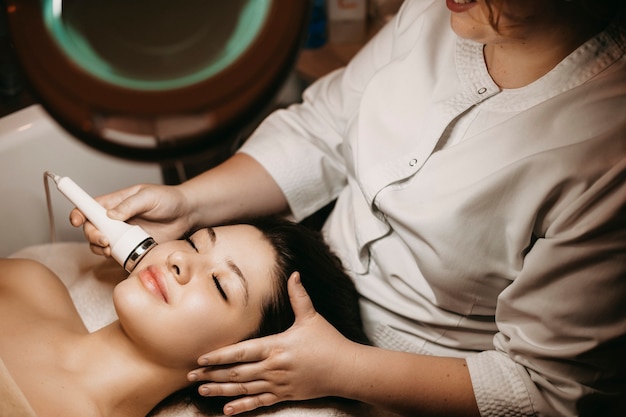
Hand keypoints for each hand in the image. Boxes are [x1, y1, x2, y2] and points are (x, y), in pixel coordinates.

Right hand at [69, 183, 192, 255]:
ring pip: (100, 244)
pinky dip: (113, 257)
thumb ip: (130, 205)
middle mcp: (115, 219)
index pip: (89, 207)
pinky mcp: (132, 247)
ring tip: (110, 248)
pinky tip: (119, 255)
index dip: (79, 213)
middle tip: (104, 239)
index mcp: (115, 202)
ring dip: (100, 248)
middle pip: (91, 228)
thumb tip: (111, 215)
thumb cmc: (169, 199)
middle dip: (92, 235)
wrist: (187, 214)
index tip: (76, 221)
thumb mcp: (149, 196)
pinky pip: (116, 255)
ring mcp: (123, 234)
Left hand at [187, 272, 357, 415]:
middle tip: (191, 376)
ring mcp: (278, 384)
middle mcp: (273, 367)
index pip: (241, 352)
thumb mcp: (312, 317)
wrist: (346, 370)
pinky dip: (242, 407)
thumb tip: (294, 274)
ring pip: (243, 389)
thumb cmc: (329, 342)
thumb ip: (299, 296)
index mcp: (276, 346)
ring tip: (202, 391)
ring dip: (221, 391)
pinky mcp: (285, 395)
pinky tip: (227, 411)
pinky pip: (259, 403)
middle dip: (212, 374)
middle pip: (237, 373)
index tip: (201, 359)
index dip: (219, 356)